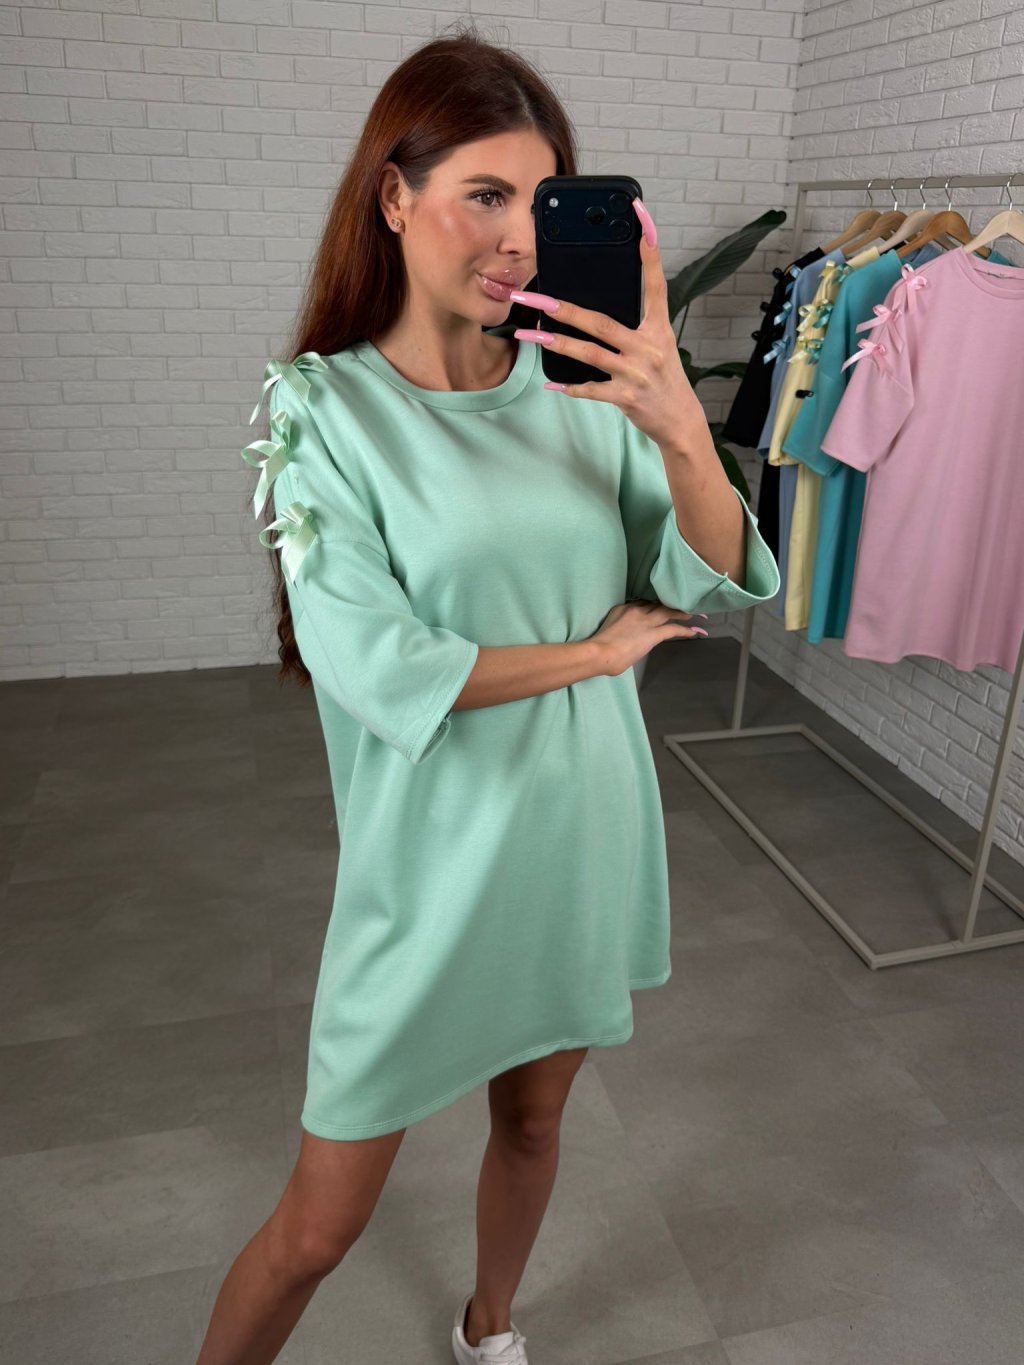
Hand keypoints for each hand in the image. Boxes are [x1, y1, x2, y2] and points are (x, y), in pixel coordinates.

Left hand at [509, 197, 700, 448]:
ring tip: (528, 335)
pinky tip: (550, 384)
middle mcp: (647, 346)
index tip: (640, 217)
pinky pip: (591, 390)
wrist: (680, 421)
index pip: (654, 282)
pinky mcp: (626, 397)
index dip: (649, 250)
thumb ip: (635, 323)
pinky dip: (570, 388)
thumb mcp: (659, 343)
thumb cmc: (664, 378)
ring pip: (589, 354)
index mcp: (657, 327)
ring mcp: (636, 372)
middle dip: (563, 310)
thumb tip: (598, 307)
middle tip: (534, 298)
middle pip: (600, 322)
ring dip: (555, 344)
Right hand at [590, 600, 708, 676]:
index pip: (641, 604)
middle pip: (657, 603)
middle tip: (680, 603)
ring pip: (668, 612)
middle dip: (669, 603)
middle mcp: (636, 611)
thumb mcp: (606, 632)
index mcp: (622, 609)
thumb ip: (618, 631)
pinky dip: (685, 630)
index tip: (657, 606)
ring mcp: (645, 621)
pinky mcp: (653, 634)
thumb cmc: (597, 649)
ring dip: (681, 613)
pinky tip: (694, 632)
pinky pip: (673, 629)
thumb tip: (624, 641)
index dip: (652, 605)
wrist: (599, 652)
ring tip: (692, 614)